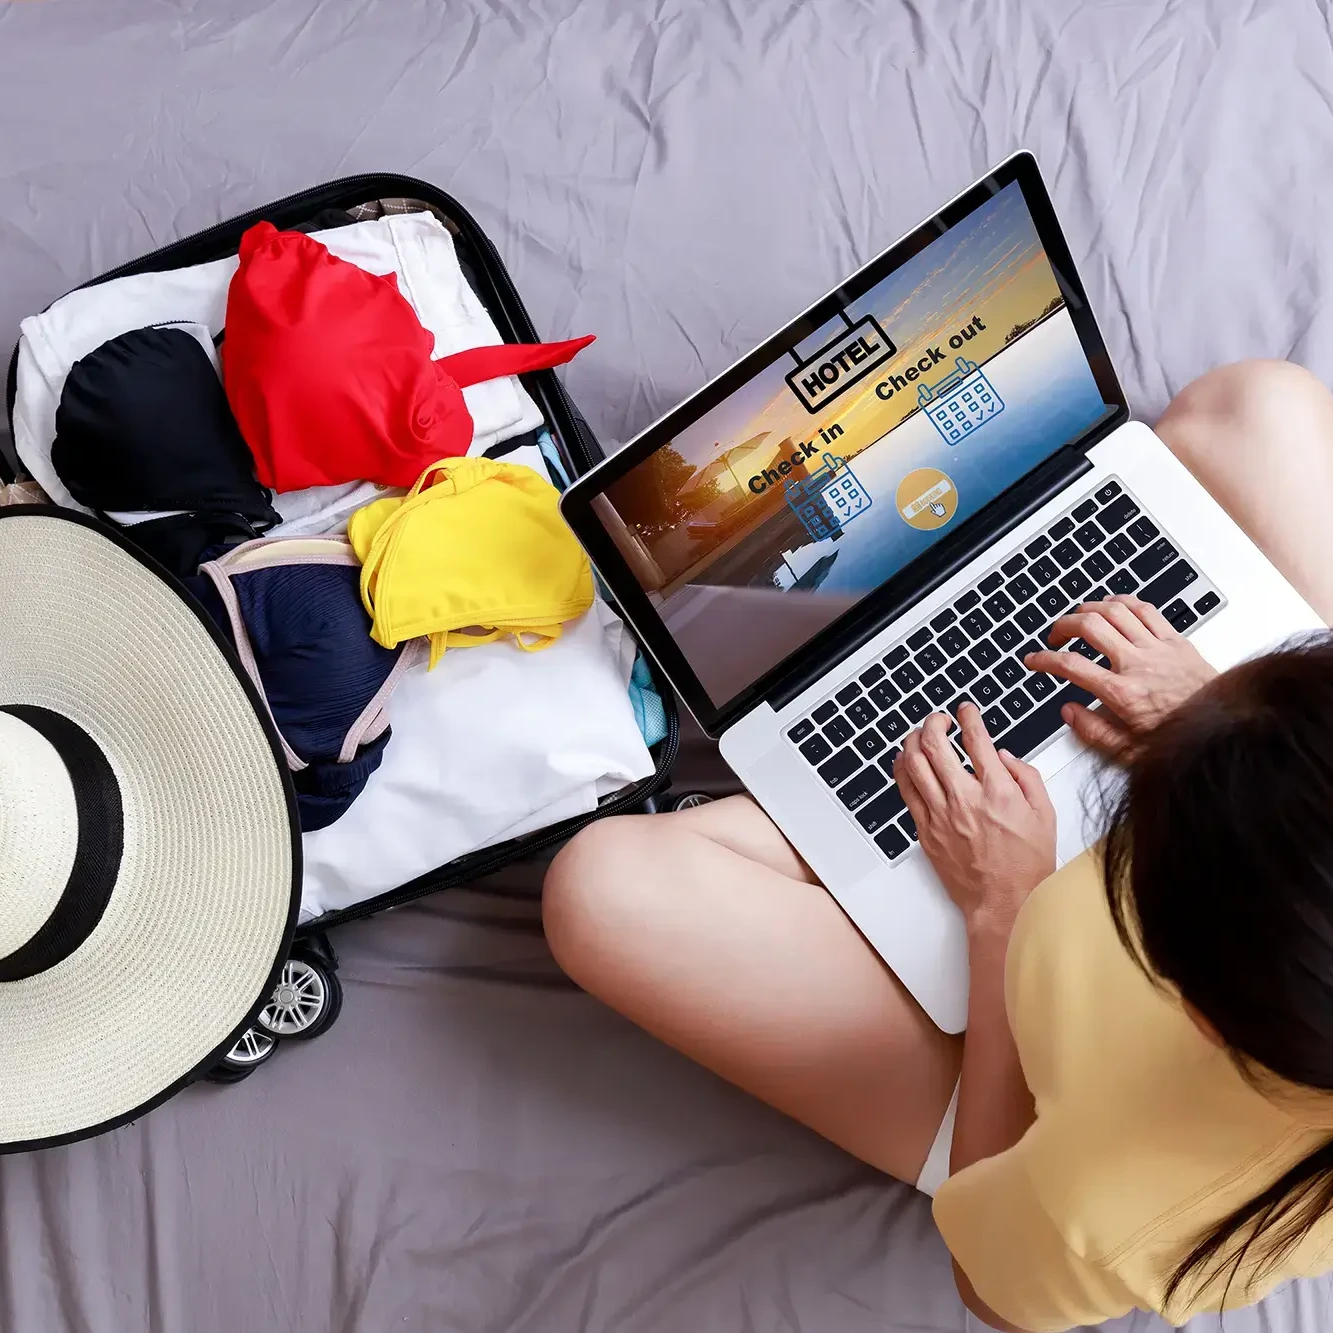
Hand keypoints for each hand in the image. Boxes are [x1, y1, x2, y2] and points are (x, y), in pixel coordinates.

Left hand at [895, 705, 1055, 934]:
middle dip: (934, 722)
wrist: (1004, 903)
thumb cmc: (1026, 865)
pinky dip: (902, 770)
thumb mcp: (1045, 814)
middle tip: (939, 718)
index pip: (976, 739)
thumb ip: (1027, 778)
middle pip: (936, 744)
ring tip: (918, 734)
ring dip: (913, 741)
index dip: (969, 717)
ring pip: (914, 764)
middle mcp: (965, 798)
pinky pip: (906, 791)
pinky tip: (905, 761)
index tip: (966, 710)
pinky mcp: (926, 830)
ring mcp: (941, 814)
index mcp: (998, 791)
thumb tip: (1005, 756)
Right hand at [1023, 594, 1216, 759]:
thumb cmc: (1182, 739)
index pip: (1072, 666)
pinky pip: (1146, 610)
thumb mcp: (1129, 752)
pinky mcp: (1177, 641)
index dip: (1044, 660)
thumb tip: (1069, 712)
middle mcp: (1138, 665)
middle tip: (1054, 636)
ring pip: (1115, 611)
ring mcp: (1159, 649)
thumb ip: (1094, 732)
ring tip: (1078, 619)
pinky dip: (1124, 603)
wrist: (1226, 729)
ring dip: (1090, 609)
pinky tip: (1113, 607)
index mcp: (1123, 694)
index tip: (1034, 660)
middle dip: (1063, 626)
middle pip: (1090, 627)